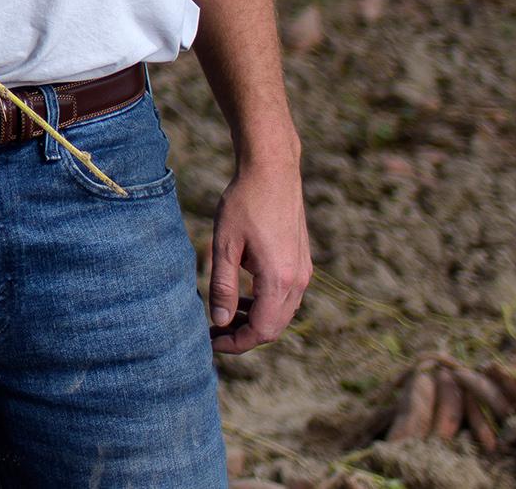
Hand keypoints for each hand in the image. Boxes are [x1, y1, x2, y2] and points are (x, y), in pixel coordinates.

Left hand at [208, 159, 310, 353]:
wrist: (272, 171)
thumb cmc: (244, 204)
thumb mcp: (225, 245)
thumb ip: (223, 286)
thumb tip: (220, 321)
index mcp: (279, 280)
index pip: (262, 330)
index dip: (236, 342)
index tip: (212, 342)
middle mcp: (298, 280)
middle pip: (274, 327)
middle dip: (244, 335)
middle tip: (214, 331)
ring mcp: (303, 271)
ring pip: (281, 313)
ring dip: (255, 319)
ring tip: (225, 313)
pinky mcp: (302, 262)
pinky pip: (286, 296)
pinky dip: (265, 304)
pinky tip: (242, 294)